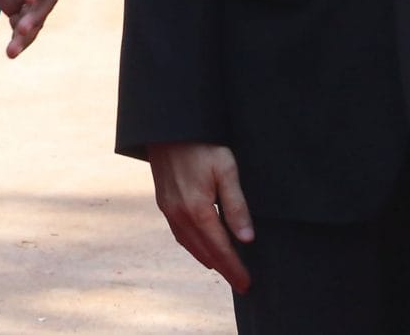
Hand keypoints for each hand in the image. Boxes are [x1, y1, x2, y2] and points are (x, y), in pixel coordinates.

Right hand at [150, 141, 253, 291]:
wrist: (167, 126)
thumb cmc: (201, 144)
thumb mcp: (226, 170)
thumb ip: (236, 205)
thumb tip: (246, 239)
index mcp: (197, 210)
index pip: (220, 249)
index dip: (235, 269)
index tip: (247, 284)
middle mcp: (179, 214)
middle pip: (205, 252)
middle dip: (224, 269)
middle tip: (240, 284)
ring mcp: (168, 209)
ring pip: (189, 245)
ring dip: (208, 260)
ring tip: (224, 270)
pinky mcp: (163, 201)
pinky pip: (179, 233)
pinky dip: (192, 246)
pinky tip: (200, 247)